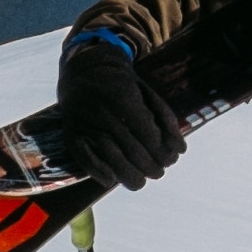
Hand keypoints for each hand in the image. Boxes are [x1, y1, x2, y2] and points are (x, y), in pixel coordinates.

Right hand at [56, 33, 185, 190]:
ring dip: (129, 175)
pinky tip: (111, 180)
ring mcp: (85, 123)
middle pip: (132, 149)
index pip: (147, 133)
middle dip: (150, 166)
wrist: (85, 70)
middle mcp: (102, 111)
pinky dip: (98, 172)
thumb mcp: (147, 94)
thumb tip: (181, 151)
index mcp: (123, 98)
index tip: (170, 158)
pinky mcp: (71, 133)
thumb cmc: (123, 86)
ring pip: (110, 156)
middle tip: (159, 172)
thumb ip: (164, 120)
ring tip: (140, 181)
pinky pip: (83, 158)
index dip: (162, 150)